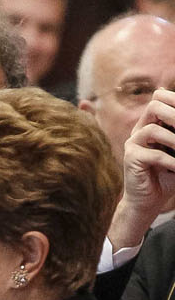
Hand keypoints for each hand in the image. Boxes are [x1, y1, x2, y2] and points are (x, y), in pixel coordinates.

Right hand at [109, 89, 174, 249]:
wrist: (149, 199)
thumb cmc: (169, 174)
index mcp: (151, 123)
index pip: (160, 99)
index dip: (174, 99)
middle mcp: (140, 130)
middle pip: (154, 106)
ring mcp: (133, 143)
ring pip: (153, 129)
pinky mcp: (130, 159)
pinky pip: (153, 154)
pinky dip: (171, 161)